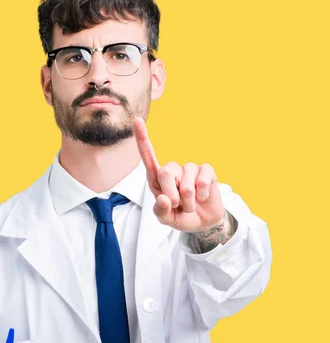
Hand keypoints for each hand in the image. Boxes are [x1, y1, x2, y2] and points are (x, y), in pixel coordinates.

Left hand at [133, 117, 224, 232]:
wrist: (203, 222)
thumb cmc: (180, 216)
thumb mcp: (166, 219)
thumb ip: (161, 211)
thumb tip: (164, 198)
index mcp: (157, 179)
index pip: (148, 156)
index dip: (142, 138)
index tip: (137, 120)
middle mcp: (172, 170)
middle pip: (165, 173)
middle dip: (172, 195)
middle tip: (178, 205)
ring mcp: (189, 169)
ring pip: (186, 184)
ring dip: (188, 201)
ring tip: (190, 204)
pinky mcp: (206, 171)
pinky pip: (202, 181)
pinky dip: (202, 195)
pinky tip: (202, 197)